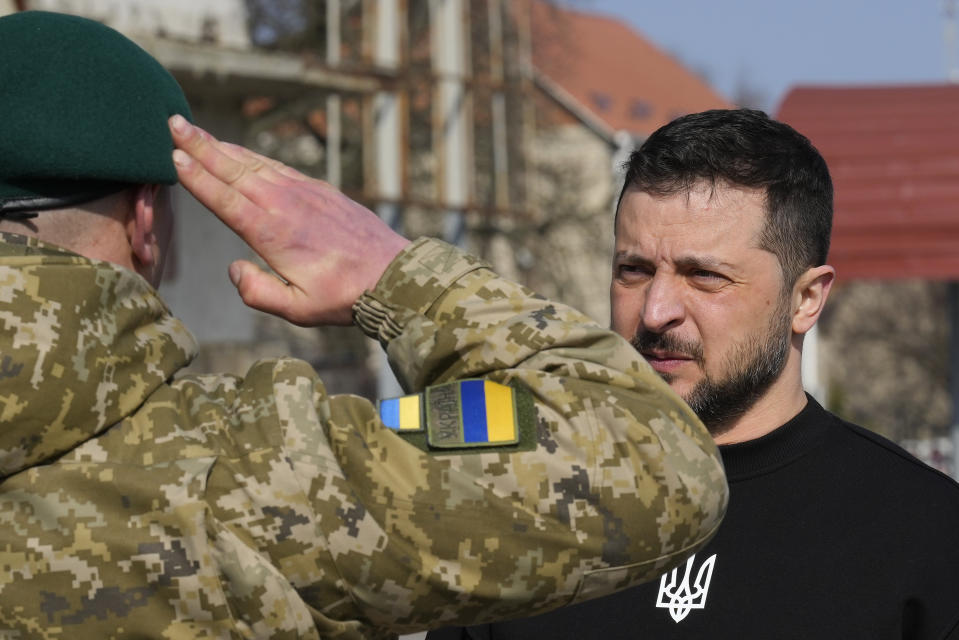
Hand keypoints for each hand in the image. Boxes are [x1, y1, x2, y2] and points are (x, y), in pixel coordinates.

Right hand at [169, 115, 409, 325]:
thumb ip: (258, 293)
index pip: (225, 200)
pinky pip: (277, 166)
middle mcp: (284, 205)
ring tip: (196, 131)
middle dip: (200, 146)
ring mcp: (304, 193)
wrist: (393, 275)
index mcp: (272, 234)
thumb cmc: (344, 296)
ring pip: (254, 164)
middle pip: (234, 170)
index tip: (172, 156)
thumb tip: (233, 269)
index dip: (197, 177)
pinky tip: (240, 152)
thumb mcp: (298, 309)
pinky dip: (253, 156)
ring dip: (223, 146)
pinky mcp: (320, 189)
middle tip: (172, 123)